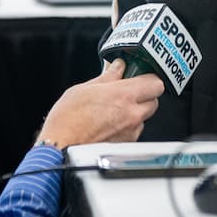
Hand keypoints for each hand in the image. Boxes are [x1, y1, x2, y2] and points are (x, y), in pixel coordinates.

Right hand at [36, 58, 163, 147]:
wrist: (61, 149)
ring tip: (114, 110)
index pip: (155, 82)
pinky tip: (110, 123)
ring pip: (144, 117)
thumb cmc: (67, 121)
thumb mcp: (84, 89)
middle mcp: (132, 114)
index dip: (148, 77)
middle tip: (127, 91)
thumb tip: (116, 68)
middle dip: (143, 94)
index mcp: (124, 95)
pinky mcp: (126, 145)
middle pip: (154, 100)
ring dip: (135, 111)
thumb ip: (106, 77)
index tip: (139, 75)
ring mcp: (131, 132)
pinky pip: (134, 131)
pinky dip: (127, 126)